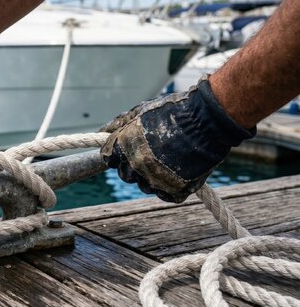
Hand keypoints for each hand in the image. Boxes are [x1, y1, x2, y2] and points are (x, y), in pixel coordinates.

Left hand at [100, 77, 254, 202]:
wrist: (207, 120)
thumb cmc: (171, 111)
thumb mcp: (139, 111)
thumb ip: (117, 124)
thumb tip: (100, 132)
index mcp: (123, 147)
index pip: (108, 158)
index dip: (118, 153)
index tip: (130, 148)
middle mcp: (135, 166)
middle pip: (125, 174)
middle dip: (133, 165)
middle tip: (152, 151)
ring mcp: (155, 180)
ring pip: (144, 185)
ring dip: (151, 176)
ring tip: (169, 157)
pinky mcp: (174, 191)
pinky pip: (164, 194)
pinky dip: (170, 185)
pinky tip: (179, 169)